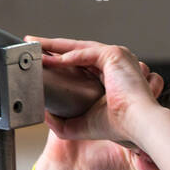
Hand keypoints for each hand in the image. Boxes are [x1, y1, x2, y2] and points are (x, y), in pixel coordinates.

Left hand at [24, 35, 162, 169]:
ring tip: (35, 46)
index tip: (41, 59)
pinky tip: (52, 60)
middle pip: (76, 51)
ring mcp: (116, 57)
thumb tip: (44, 116)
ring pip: (78, 47)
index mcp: (110, 76)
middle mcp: (114, 64)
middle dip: (52, 46)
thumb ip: (62, 123)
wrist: (137, 124)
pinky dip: (68, 56)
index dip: (59, 59)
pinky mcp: (114, 55)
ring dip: (55, 46)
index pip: (80, 63)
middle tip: (32, 42)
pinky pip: (86, 52)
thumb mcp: (81, 126)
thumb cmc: (119, 126)